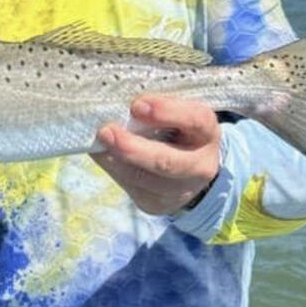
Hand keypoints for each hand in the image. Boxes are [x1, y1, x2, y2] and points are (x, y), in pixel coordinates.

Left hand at [92, 95, 219, 215]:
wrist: (188, 168)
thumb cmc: (174, 127)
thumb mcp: (174, 112)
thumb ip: (154, 107)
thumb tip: (117, 103)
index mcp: (206, 132)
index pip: (194, 120)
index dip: (166, 112)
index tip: (137, 105)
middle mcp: (200, 165)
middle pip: (167, 162)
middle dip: (134, 148)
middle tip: (107, 131)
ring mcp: (180, 190)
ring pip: (145, 180)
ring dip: (117, 160)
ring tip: (99, 142)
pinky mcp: (158, 204)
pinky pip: (133, 188)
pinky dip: (114, 169)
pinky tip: (103, 154)